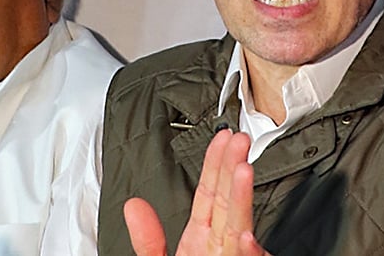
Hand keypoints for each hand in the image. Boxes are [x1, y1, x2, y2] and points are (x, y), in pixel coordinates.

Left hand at [124, 130, 271, 255]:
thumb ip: (147, 240)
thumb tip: (133, 207)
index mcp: (200, 239)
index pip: (209, 192)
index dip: (214, 164)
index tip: (222, 138)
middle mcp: (221, 245)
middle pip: (228, 200)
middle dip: (232, 167)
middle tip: (239, 139)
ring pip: (240, 227)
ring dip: (242, 199)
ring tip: (243, 172)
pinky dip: (250, 252)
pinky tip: (245, 236)